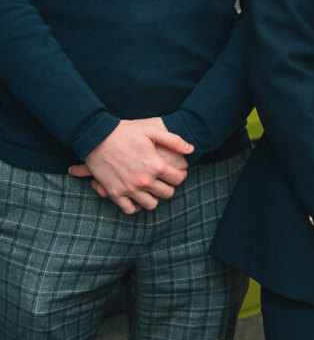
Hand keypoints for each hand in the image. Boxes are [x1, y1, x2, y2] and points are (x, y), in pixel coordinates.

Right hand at [68, 118, 190, 213]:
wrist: (95, 137)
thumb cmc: (125, 132)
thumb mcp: (152, 131)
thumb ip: (174, 141)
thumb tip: (191, 149)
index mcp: (156, 166)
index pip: (179, 179)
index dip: (180, 175)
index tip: (177, 172)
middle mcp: (144, 181)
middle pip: (167, 193)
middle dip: (169, 186)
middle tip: (164, 180)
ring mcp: (129, 189)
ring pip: (151, 204)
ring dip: (154, 197)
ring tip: (151, 188)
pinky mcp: (114, 193)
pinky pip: (129, 209)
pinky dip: (135, 206)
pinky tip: (137, 196)